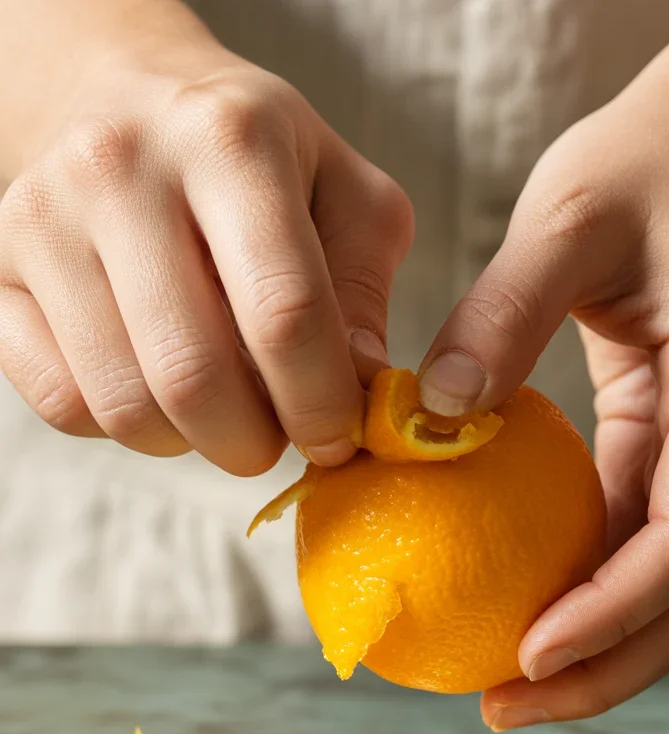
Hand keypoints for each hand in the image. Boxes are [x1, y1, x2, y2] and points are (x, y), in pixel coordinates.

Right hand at [0, 38, 412, 472]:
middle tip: (278, 439)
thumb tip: (363, 392)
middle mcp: (120, 170)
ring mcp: (44, 220)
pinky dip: (122, 427)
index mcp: (230, 142)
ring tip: (223, 411)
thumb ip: (364, 290)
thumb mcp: (346, 192)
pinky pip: (62, 404)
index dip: (320, 403)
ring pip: (123, 404)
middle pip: (193, 374)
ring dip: (190, 442)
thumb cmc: (255, 157)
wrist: (125, 96)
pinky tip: (158, 391)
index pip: (284, 312)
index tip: (338, 438)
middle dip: (253, 442)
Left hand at [417, 24, 668, 726]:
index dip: (614, 612)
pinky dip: (595, 595)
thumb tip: (431, 417)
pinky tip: (524, 612)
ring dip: (603, 650)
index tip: (527, 658)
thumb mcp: (567, 216)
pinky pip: (650, 548)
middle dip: (607, 669)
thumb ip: (502, 313)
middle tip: (499, 707)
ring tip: (505, 686)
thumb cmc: (648, 169)